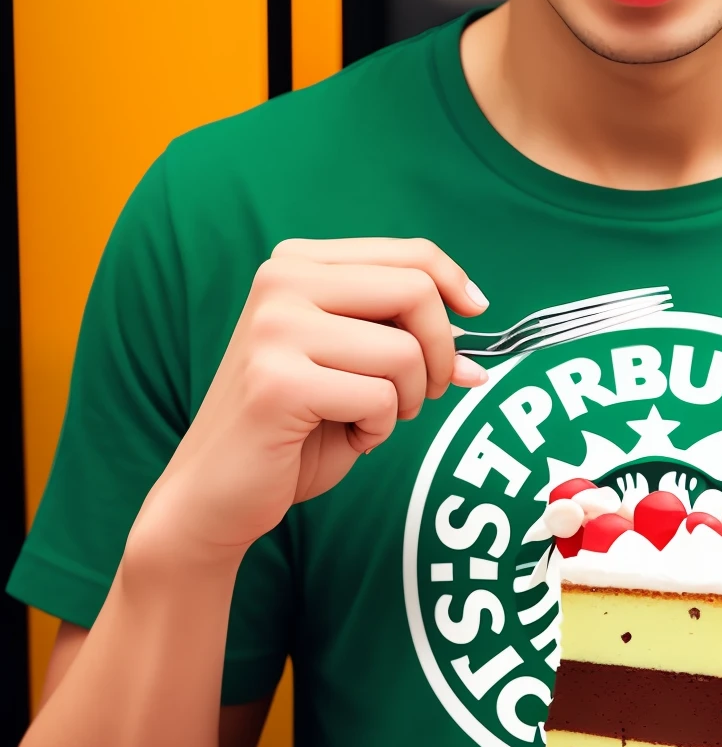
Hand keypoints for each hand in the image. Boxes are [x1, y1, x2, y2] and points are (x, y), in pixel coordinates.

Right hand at [142, 238, 489, 560]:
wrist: (217, 493)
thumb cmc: (294, 428)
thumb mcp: (357, 366)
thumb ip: (405, 340)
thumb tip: (475, 350)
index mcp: (297, 264)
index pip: (409, 254)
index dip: (455, 283)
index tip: (478, 313)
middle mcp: (280, 282)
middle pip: (416, 291)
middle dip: (441, 351)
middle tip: (425, 391)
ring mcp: (273, 329)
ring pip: (404, 352)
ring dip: (406, 400)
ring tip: (371, 419)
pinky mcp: (277, 382)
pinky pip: (378, 398)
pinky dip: (379, 430)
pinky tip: (347, 437)